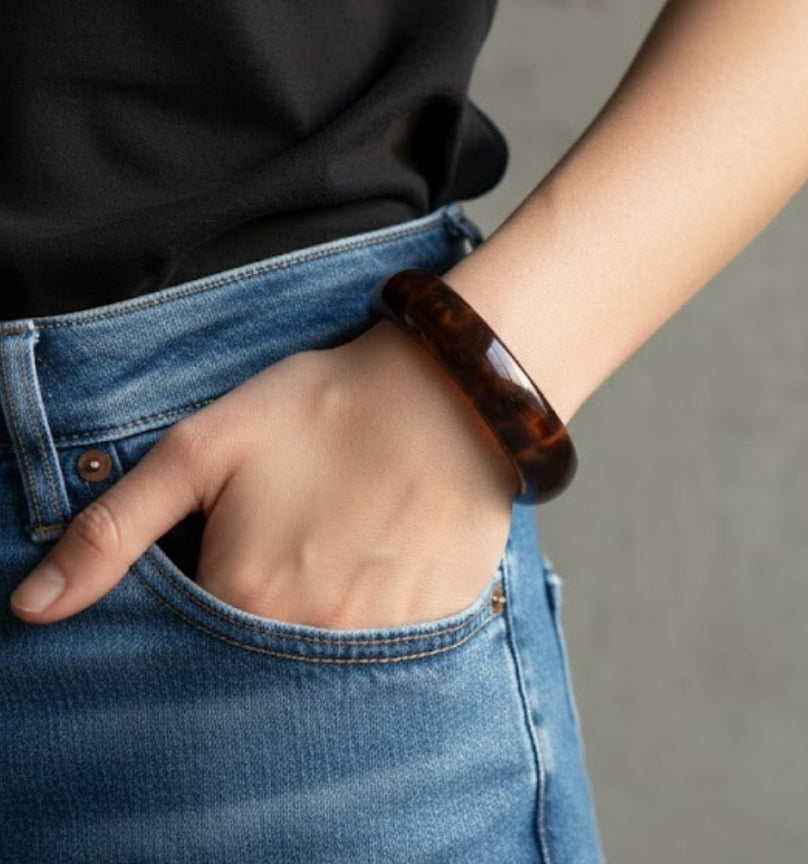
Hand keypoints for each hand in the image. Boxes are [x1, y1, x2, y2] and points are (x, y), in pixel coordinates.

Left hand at [10, 319, 518, 626]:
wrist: (445, 394)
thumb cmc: (323, 410)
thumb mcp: (203, 449)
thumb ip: (113, 530)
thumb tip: (33, 607)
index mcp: (244, 594)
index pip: (189, 640)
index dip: (205, 590)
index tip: (235, 549)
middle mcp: (311, 634)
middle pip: (256, 656)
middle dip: (261, 609)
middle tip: (294, 542)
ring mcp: (380, 639)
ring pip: (322, 660)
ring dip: (319, 614)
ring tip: (337, 548)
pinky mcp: (432, 627)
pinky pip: (386, 653)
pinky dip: (371, 617)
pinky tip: (377, 561)